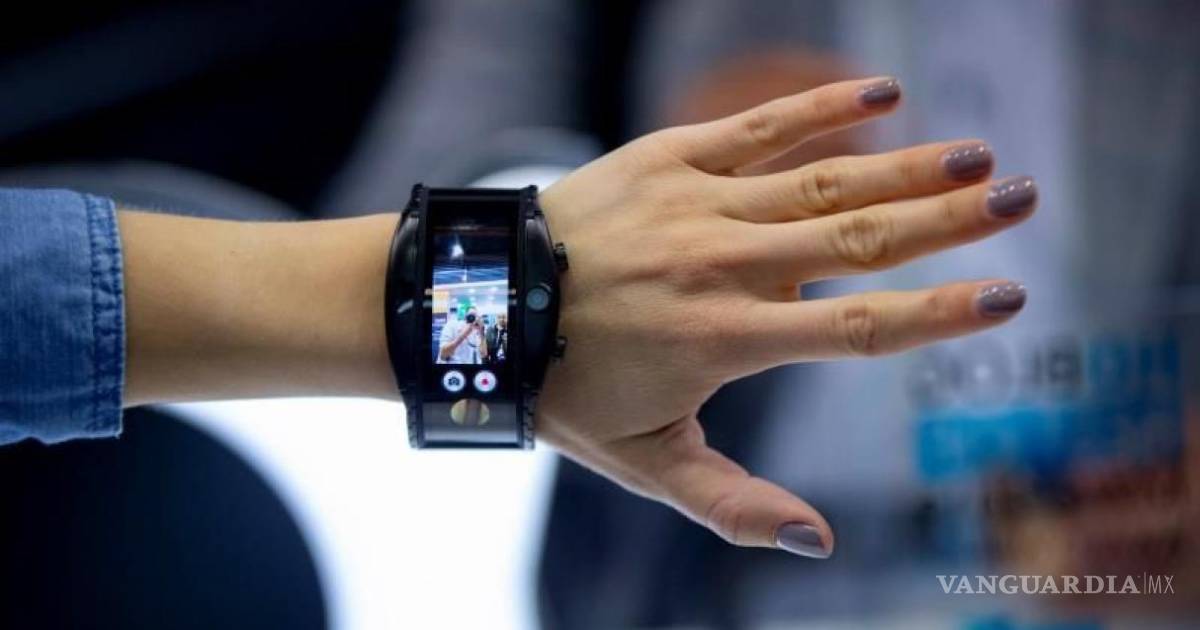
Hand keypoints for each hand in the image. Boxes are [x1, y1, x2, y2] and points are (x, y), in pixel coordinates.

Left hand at [535, 77, 1036, 557]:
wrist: (480, 307)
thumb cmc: (568, 387)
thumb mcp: (643, 462)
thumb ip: (732, 505)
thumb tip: (820, 542)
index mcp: (725, 340)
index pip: (855, 326)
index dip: (936, 313)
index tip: (1007, 297)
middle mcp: (722, 265)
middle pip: (858, 238)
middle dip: (950, 221)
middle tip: (1023, 196)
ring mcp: (697, 203)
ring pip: (822, 180)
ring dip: (907, 164)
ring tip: (977, 153)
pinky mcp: (668, 157)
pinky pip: (757, 126)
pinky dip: (820, 107)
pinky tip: (882, 92)